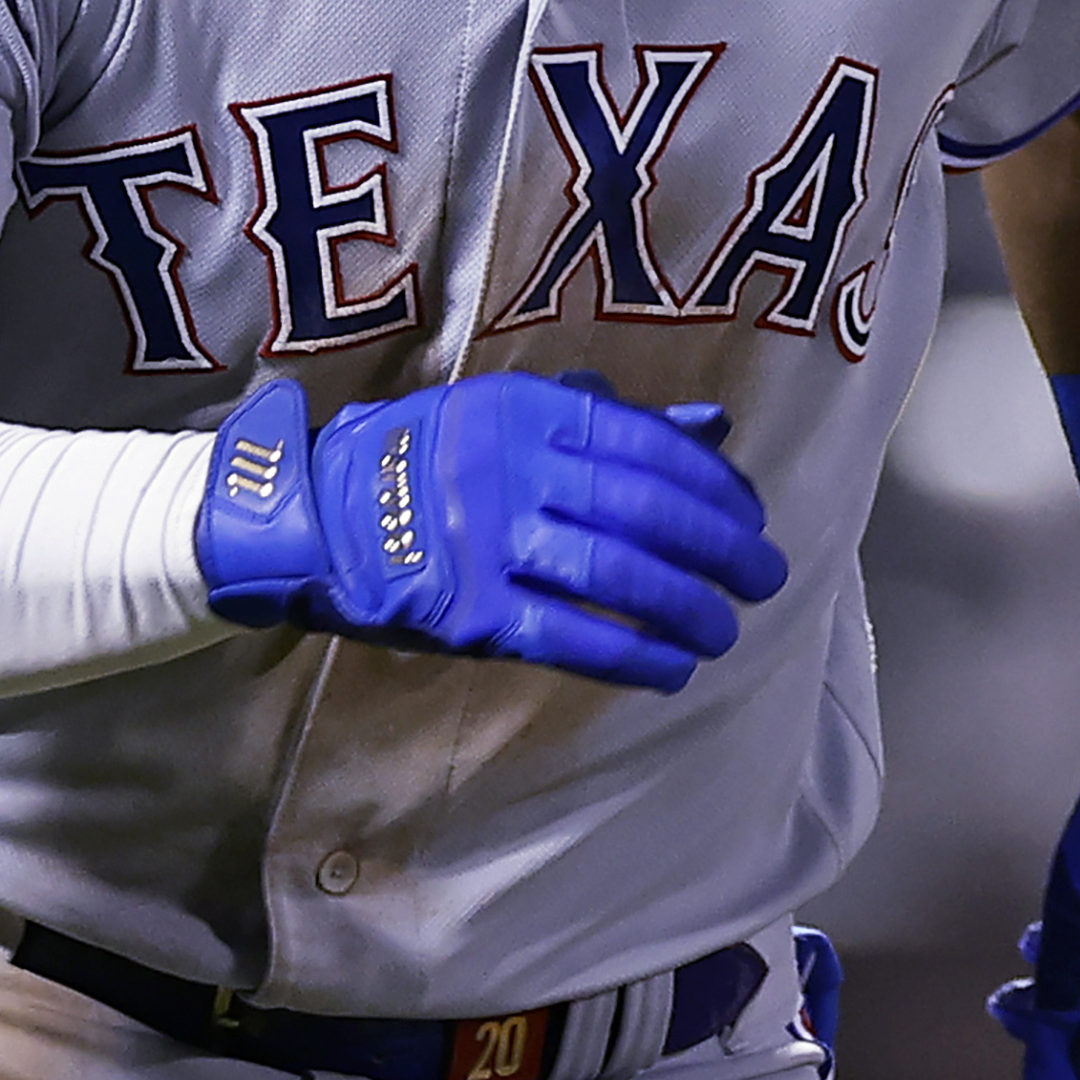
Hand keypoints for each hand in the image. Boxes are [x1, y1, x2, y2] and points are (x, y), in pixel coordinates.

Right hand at [194, 369, 789, 691]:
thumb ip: (610, 423)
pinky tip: (671, 668)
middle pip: (645, 511)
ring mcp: (489, 542)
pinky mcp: (469, 611)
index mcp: (528, 411)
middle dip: (720, 549)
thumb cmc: (428, 460)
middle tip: (765, 578)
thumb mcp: (512, 415)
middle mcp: (513, 469)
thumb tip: (713, 432)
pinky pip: (568, 636)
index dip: (714, 485)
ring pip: (616, 576)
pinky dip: (630, 654)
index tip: (754, 515)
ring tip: (724, 632)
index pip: (647, 446)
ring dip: (686, 609)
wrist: (314, 515)